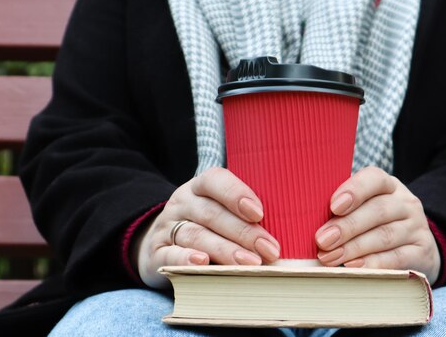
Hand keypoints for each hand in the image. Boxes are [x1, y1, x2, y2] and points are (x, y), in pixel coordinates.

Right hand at [134, 167, 280, 287]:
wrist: (158, 244)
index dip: (236, 193)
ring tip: (250, 263)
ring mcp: (167, 228)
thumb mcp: (220, 210)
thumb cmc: (206, 226)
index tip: (259, 213)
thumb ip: (246, 214)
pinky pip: (170, 254)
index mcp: (200, 187)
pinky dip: (186, 259)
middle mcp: (182, 203)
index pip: (215, 180)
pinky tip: (203, 264)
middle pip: (212, 214)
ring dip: (225, 249)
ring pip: (196, 235)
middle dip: (244, 232)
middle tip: (270, 250)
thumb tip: (289, 227)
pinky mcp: (156, 253)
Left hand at [315, 166, 440, 284]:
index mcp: (388, 185)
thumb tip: (304, 221)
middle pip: (377, 210)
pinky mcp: (422, 252)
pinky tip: (354, 267)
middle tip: (322, 240)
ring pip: (384, 235)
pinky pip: (397, 257)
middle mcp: (405, 202)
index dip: (354, 191)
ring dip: (354, 247)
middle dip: (346, 226)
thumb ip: (341, 210)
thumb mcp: (364, 209)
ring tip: (330, 257)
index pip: (374, 179)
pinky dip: (373, 263)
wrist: (417, 247)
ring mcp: (416, 227)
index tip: (333, 206)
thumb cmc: (376, 224)